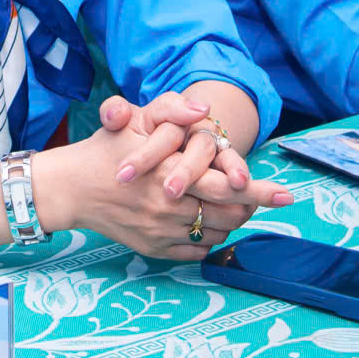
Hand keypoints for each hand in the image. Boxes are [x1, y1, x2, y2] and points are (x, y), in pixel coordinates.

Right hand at [38, 111, 291, 260]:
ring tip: (233, 205)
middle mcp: (169, 207)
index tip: (287, 194)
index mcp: (170, 173)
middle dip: (252, 206)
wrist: (71, 188)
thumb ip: (169, 108)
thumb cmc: (105, 149)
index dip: (260, 191)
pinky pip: (196, 250)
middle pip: (228, 213)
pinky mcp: (154, 248)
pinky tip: (208, 222)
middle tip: (263, 197)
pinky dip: (209, 238)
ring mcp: (162, 231)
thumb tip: (203, 110)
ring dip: (231, 220)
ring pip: (215, 232)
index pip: (226, 187)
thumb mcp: (132, 118)